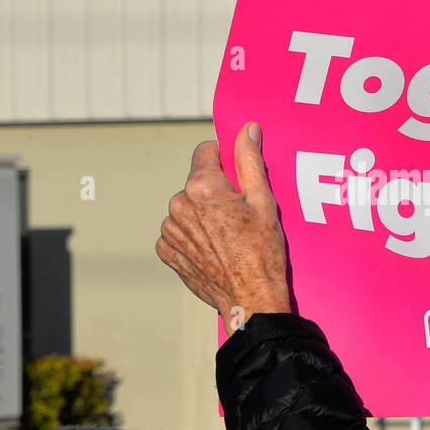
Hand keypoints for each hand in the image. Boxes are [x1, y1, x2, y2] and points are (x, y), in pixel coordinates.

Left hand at [156, 122, 290, 331]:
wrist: (250, 300)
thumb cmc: (262, 251)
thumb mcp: (263, 200)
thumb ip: (249, 159)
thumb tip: (247, 129)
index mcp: (202, 186)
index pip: (205, 151)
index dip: (224, 161)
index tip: (238, 181)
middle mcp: (178, 204)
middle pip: (196, 182)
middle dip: (215, 192)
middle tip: (239, 215)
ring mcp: (169, 229)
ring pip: (186, 207)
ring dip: (202, 215)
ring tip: (228, 236)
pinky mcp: (166, 250)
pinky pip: (178, 231)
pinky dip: (193, 236)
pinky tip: (214, 249)